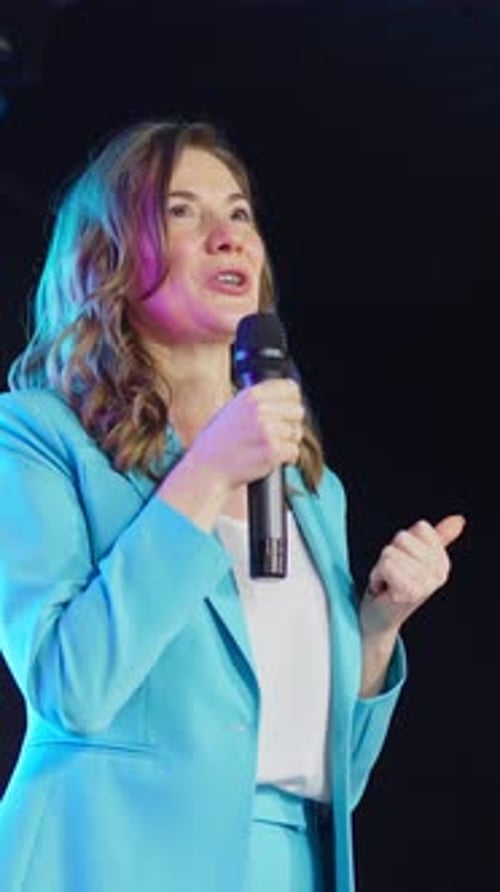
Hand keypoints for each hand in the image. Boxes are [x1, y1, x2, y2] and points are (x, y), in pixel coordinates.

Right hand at [189, 379, 304, 491]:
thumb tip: (290, 399)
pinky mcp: (272, 450)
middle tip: (277, 435)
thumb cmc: (221, 441)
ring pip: (296, 432)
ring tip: (270, 448)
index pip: (291, 388)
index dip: (292, 401)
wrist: (208, 468)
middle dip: (291, 424)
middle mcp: (259, 409)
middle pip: (298, 411)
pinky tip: (274, 459)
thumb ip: (260, 401)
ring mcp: (267, 430)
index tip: (287, 412)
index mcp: (251, 395)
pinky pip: (294, 450)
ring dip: (288, 442)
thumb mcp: (235, 409)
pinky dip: (288, 458)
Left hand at [360, 514, 465, 637]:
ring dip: (381, 567)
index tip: (402, 562)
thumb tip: (459, 520)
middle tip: (392, 575)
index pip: (421, 528)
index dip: (403, 542)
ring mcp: (427, 585)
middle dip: (390, 554)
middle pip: (403, 538)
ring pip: (391, 551)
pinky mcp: (410, 592)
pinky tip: (383, 589)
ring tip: (387, 582)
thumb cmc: (394, 584)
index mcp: (443, 563)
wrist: (378, 618)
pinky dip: (377, 575)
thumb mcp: (414, 556)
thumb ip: (437, 537)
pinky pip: (386, 564)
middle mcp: (439, 574)